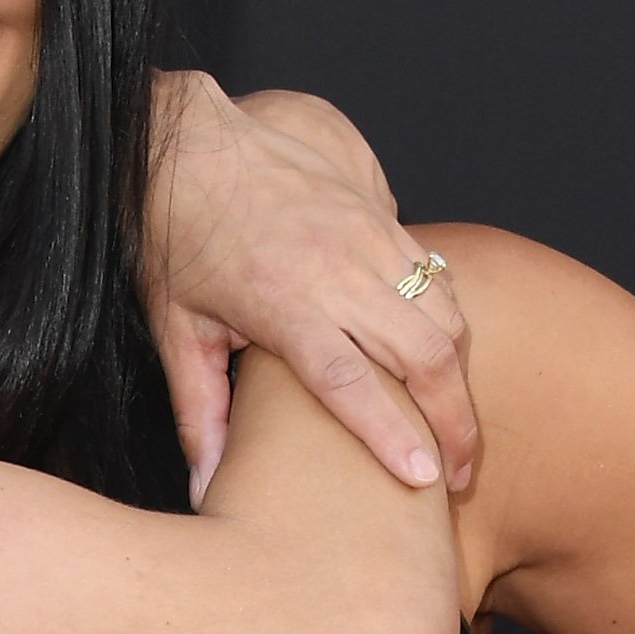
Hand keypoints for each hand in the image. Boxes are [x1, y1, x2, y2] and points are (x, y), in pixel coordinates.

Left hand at [143, 70, 475, 504]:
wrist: (186, 143)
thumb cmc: (174, 238)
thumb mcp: (176, 331)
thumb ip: (200, 413)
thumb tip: (208, 489)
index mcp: (285, 303)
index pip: (352, 381)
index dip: (392, 432)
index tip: (424, 476)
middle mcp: (339, 270)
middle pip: (423, 355)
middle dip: (454, 420)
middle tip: (459, 474)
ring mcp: (368, 238)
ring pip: (446, 316)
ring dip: (459, 377)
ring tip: (457, 427)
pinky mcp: (380, 217)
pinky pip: (438, 278)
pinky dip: (451, 326)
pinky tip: (445, 363)